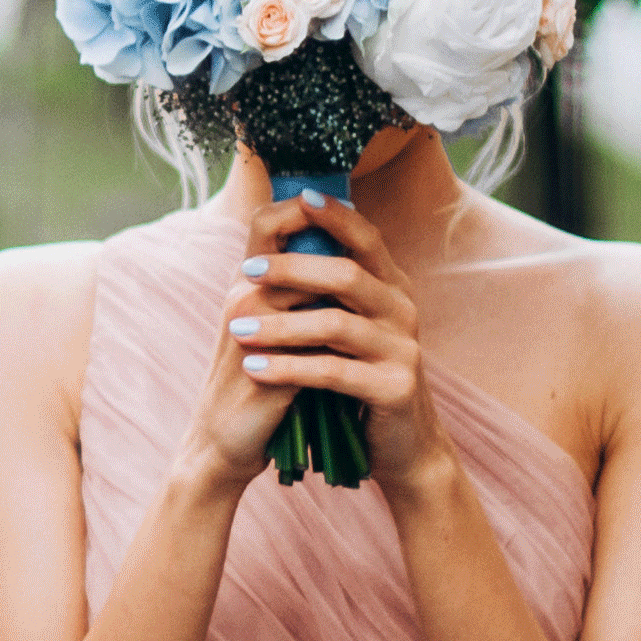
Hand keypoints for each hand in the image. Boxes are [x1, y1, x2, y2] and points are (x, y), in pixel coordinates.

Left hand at [195, 188, 445, 486]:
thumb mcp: (347, 325)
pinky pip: (334, 372)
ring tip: (237, 331)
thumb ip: (327, 286)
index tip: (299, 196)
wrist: (401, 444)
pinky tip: (256, 368)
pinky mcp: (395, 388)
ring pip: (335, 324)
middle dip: (292, 269)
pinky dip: (290, 368)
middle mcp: (403, 310)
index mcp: (391, 286)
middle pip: (346, 275)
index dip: (336, 214)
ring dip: (280, 326)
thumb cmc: (360, 376)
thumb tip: (285, 229)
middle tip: (246, 273)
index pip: (366, 238)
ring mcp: (403, 349)